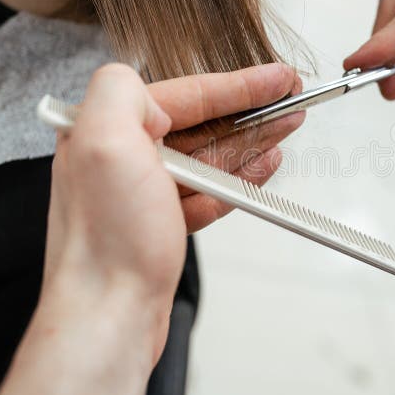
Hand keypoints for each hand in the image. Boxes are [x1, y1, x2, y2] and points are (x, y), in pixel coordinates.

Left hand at [0, 63, 302, 394]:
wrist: (108, 316)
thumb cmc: (106, 241)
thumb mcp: (103, 142)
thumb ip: (121, 90)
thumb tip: (152, 91)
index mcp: (102, 130)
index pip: (183, 94)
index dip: (237, 85)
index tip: (277, 79)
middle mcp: (120, 158)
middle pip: (200, 123)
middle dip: (250, 110)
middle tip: (291, 100)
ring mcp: (141, 193)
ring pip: (208, 156)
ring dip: (252, 141)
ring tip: (287, 128)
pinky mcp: (160, 223)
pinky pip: (208, 189)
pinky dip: (238, 178)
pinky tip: (264, 166)